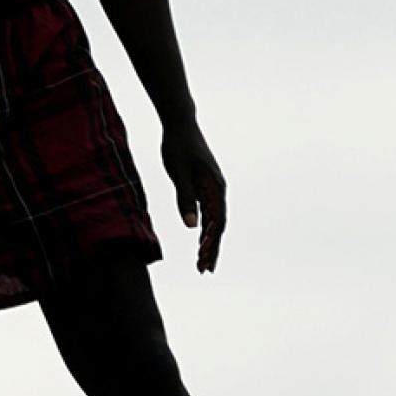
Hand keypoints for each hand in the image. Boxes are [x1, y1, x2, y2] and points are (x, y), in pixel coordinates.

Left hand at [161, 119, 226, 272]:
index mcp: (215, 188)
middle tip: (205, 270)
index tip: (205, 260)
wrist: (180, 125)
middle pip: (218, 226)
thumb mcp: (178, 173)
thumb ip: (185, 199)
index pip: (217, 223)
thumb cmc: (178, 147)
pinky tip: (200, 241)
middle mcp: (218, 190)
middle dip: (212, 249)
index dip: (212, 244)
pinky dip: (205, 228)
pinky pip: (208, 212)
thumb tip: (192, 227)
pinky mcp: (205, 187)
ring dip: (209, 241)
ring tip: (202, 262)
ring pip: (213, 221)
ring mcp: (212, 189)